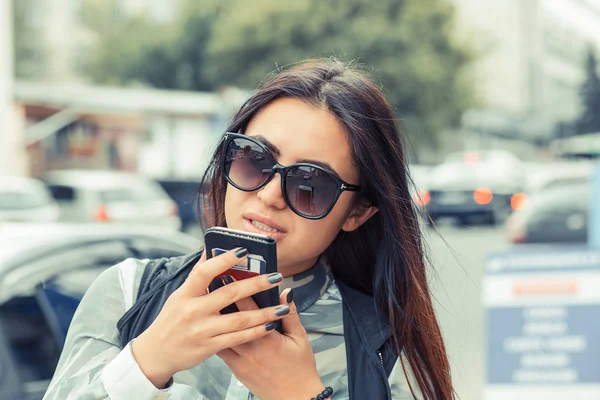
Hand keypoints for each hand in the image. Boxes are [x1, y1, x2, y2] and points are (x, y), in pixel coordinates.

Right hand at [131, 248, 286, 387]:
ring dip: (264, 312)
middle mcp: (193, 311)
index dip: (224, 259)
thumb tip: (210, 248)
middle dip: (256, 284)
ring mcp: (201, 330)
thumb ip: (197, 274)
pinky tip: (271, 325)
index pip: (205, 272)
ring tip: (282, 306)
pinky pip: (238, 339)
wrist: (155, 354)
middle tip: (276, 277)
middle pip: (229, 294)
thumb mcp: (179, 295)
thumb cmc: (170, 320)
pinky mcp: (209, 348)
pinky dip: (256, 331)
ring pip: (239, 319)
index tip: (244, 250)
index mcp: (185, 294)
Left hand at [217, 288, 326, 399]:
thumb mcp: (300, 338)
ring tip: (210, 300)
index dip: (238, 288)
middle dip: (220, 298)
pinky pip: (221, 348)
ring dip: (215, 317)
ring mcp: (238, 361)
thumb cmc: (299, 369)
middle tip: (214, 280)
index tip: (231, 272)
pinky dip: (217, 334)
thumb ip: (290, 314)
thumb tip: (286, 292)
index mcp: (266, 339)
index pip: (247, 308)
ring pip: (220, 334)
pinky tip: (215, 324)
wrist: (294, 399)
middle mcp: (248, 349)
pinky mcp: (234, 369)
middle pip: (228, 318)